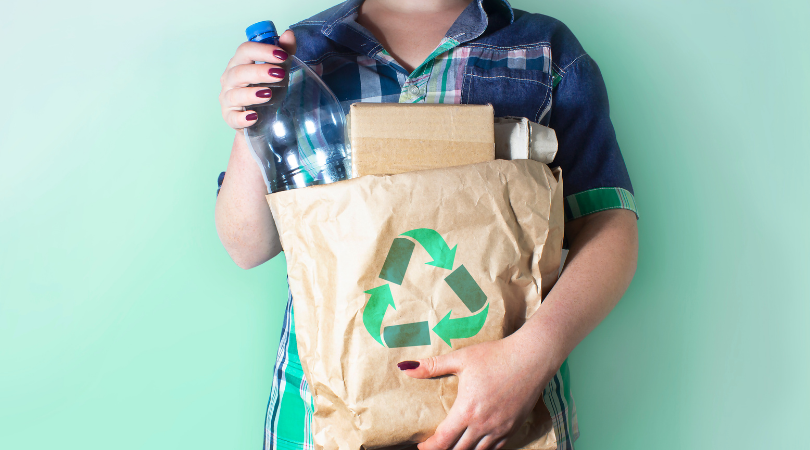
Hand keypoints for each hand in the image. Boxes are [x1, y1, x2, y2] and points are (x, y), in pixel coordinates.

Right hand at [218, 30, 296, 129]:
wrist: (261, 120)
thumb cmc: (267, 90)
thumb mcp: (278, 71)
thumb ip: (284, 53)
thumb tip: (289, 34)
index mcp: (239, 63)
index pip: (245, 50)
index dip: (263, 51)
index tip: (282, 55)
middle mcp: (230, 79)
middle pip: (239, 72)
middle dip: (259, 72)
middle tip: (280, 74)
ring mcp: (228, 99)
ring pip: (235, 94)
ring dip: (251, 93)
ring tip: (268, 94)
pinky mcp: (230, 117)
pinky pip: (233, 117)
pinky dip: (242, 118)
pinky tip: (254, 117)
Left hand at [401, 334, 557, 449]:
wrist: (532, 357)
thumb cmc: (495, 355)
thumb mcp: (461, 358)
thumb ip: (432, 366)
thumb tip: (405, 367)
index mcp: (467, 410)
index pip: (443, 440)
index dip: (430, 447)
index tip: (422, 445)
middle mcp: (483, 425)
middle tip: (436, 446)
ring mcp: (500, 428)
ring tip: (454, 446)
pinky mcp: (513, 427)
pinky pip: (495, 448)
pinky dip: (483, 449)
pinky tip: (477, 445)